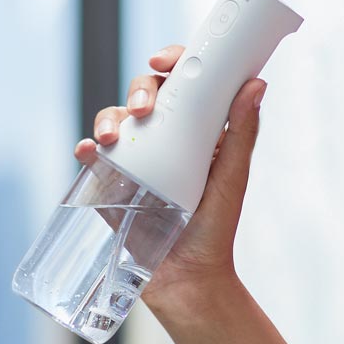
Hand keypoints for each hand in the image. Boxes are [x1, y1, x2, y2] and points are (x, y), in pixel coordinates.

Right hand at [74, 44, 266, 313]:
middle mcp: (165, 140)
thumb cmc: (216, 230)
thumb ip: (243, 133)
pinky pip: (94, 160)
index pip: (183, 84)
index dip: (172, 62)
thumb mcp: (231, 178)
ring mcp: (136, 161)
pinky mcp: (113, 185)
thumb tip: (256, 84)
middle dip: (139, 91)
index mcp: (197, 131)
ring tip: (112, 137)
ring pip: (117, 121)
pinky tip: (89, 151)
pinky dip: (87, 149)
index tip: (165, 61)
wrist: (188, 283)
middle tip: (144, 108)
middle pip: (145, 96)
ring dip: (109, 118)